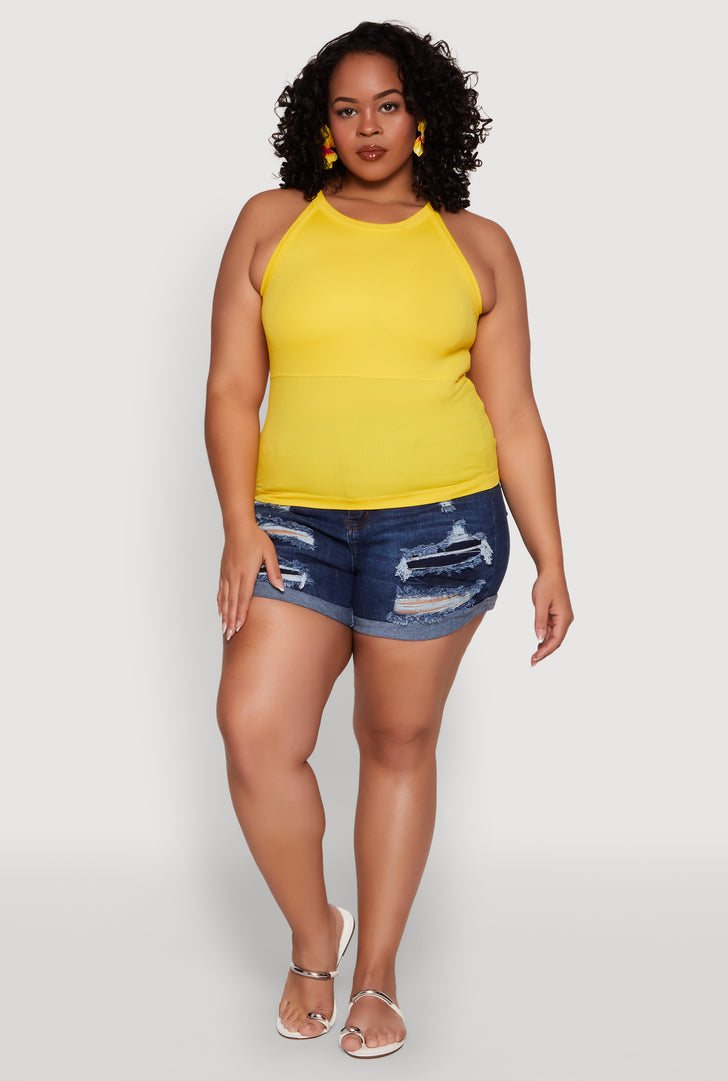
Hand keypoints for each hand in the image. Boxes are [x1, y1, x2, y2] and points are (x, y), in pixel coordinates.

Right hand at [217, 522, 283, 640]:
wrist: (238, 527)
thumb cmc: (255, 538)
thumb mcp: (270, 553)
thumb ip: (274, 571)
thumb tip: (281, 588)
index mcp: (246, 573)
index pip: (244, 599)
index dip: (241, 615)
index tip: (239, 628)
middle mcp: (234, 576)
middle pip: (232, 603)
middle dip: (231, 621)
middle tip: (230, 635)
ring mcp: (227, 575)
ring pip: (225, 599)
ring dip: (225, 615)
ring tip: (224, 629)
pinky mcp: (223, 572)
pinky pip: (221, 591)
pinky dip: (220, 603)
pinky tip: (220, 611)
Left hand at [531, 569, 572, 665]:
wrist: (551, 572)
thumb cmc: (547, 585)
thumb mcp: (540, 603)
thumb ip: (540, 622)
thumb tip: (539, 639)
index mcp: (564, 618)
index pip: (556, 640)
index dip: (545, 651)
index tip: (534, 659)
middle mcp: (566, 620)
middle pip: (556, 641)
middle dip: (544, 652)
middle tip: (532, 662)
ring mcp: (562, 618)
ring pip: (553, 636)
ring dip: (544, 646)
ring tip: (533, 657)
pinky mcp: (558, 615)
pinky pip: (552, 630)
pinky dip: (544, 637)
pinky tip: (537, 644)